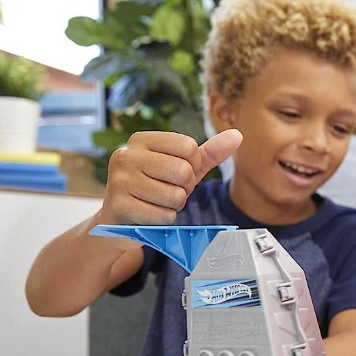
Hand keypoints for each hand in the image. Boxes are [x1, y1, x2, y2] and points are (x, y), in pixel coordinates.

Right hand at [98, 129, 242, 225]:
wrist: (120, 220)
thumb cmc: (154, 188)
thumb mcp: (181, 167)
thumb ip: (208, 152)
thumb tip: (237, 135)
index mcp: (141, 140)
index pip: (189, 147)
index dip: (193, 166)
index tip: (177, 174)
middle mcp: (126, 155)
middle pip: (184, 171)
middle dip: (184, 188)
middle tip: (167, 191)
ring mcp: (119, 180)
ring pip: (176, 196)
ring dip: (174, 206)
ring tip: (157, 203)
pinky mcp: (119, 206)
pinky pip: (164, 216)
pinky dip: (164, 220)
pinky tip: (149, 215)